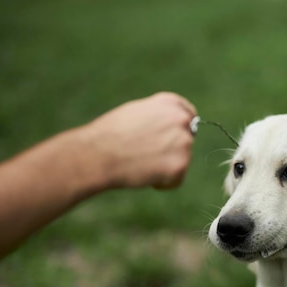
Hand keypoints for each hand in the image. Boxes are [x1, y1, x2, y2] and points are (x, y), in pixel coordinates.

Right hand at [78, 92, 196, 189]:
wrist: (97, 154)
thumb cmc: (110, 135)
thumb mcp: (136, 113)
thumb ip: (158, 117)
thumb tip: (171, 127)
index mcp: (170, 103)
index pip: (189, 115)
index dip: (180, 129)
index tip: (172, 139)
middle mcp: (181, 119)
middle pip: (186, 139)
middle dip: (171, 150)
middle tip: (146, 155)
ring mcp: (183, 142)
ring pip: (182, 160)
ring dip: (165, 166)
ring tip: (140, 163)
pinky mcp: (180, 165)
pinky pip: (176, 180)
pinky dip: (163, 183)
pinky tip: (144, 175)